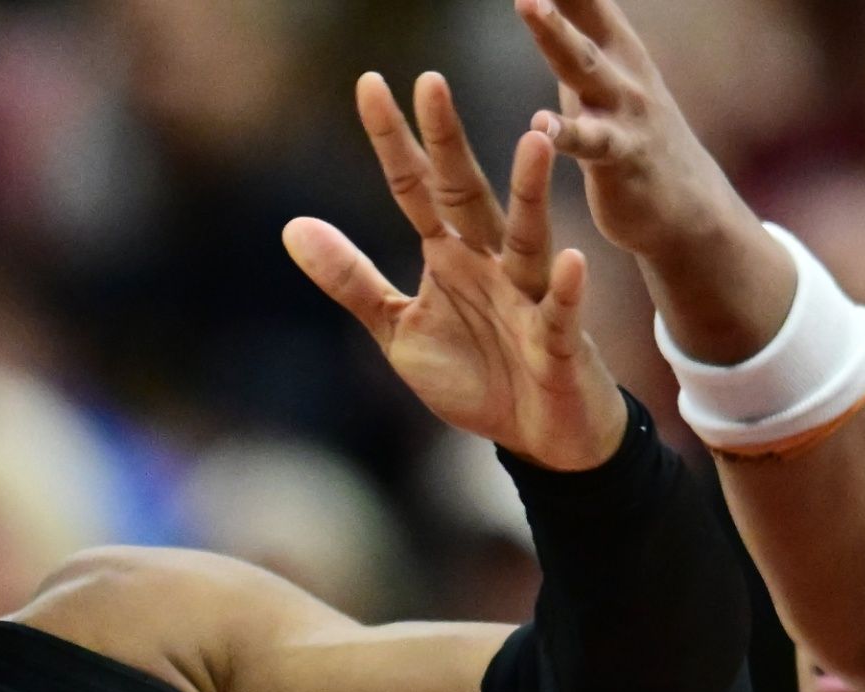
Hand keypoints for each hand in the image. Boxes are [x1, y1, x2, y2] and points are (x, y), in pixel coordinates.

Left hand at [285, 73, 626, 470]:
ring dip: (530, 194)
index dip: (392, 141)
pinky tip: (572, 261)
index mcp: (448, 255)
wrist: (539, 437)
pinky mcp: (559, 343)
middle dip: (449, 141)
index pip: (414, 188)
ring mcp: (528, 298)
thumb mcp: (398, 329)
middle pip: (467, 193)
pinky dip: (567, 290)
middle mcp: (489, 263)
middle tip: (432, 82)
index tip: (370, 84)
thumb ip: (351, 279)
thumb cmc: (477, 375)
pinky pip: (562, 313)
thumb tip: (292, 225)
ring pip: (527, 237)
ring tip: (536, 141)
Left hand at [515, 0, 760, 264]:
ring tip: (528, 1)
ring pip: (583, 65)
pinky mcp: (621, 159)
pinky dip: (565, 134)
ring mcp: (623, 110)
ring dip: (555, 33)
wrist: (687, 208)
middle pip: (581, 8)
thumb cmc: (629, 129)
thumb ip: (575, 22)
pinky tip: (540, 124)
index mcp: (610, 39)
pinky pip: (590, 144)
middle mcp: (620, 64)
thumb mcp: (602, 66)